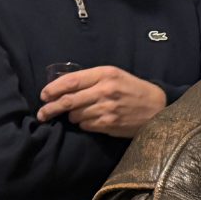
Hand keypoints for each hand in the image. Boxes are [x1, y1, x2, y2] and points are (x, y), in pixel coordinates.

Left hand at [38, 65, 166, 137]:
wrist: (158, 107)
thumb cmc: (132, 89)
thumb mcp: (115, 76)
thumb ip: (90, 78)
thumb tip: (60, 86)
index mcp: (105, 74)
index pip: (70, 81)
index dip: (52, 89)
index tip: (44, 95)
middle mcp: (105, 90)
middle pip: (67, 101)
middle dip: (50, 108)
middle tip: (43, 114)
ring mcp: (107, 108)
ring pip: (75, 115)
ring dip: (73, 116)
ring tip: (81, 113)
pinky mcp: (109, 124)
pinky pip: (85, 125)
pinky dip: (84, 124)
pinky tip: (93, 120)